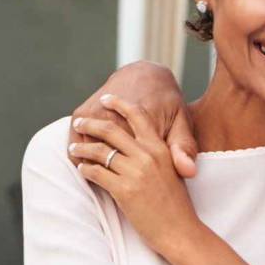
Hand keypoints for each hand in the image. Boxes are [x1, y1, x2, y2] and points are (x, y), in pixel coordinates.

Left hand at [69, 94, 205, 252]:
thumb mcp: (173, 171)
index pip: (137, 115)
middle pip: (111, 129)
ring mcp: (135, 172)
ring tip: (73, 149)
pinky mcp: (124, 190)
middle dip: (90, 124)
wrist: (181, 231)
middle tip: (78, 123)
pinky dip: (84, 169)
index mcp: (161, 147)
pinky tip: (81, 170)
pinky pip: (96, 173)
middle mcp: (148, 155)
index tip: (104, 99)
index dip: (119, 104)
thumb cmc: (177, 205)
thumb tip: (140, 142)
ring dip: (82, 148)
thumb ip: (159, 153)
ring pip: (99, 151)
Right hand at [70, 61, 197, 177]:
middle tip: (114, 184)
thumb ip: (184, 148)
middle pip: (102, 160)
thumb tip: (188, 172)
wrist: (144, 74)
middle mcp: (112, 117)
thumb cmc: (166, 103)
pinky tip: (92, 158)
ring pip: (86, 150)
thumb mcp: (181, 124)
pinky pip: (77, 139)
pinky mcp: (84, 109)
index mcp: (139, 124)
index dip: (128, 182)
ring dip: (91, 164)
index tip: (133, 190)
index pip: (125, 164)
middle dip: (106, 175)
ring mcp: (95, 112)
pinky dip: (80, 150)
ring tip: (103, 172)